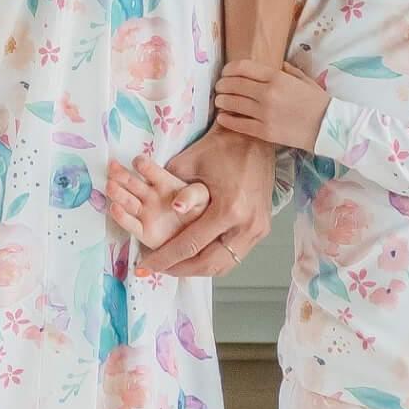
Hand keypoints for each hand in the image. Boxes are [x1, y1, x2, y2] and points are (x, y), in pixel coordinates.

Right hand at [105, 152, 209, 248]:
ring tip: (110, 186)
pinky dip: (121, 217)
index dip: (144, 165)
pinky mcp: (144, 232)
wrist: (202, 236)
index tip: (138, 163)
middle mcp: (151, 196)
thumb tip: (178, 202)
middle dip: (122, 175)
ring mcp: (145, 213)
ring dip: (117, 193)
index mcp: (165, 183)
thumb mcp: (203, 198)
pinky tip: (115, 208)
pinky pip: (130, 224)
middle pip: (132, 183)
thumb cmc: (202, 210)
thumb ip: (192, 195)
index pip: (151, 171)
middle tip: (112, 168)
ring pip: (127, 201)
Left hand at [138, 124, 275, 278]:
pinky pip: (235, 255)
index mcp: (229, 209)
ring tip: (175, 266)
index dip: (166, 257)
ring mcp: (258, 229)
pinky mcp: (262, 228)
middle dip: (180, 270)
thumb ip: (174, 191)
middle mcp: (246, 225)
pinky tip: (196, 257)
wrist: (254, 138)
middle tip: (158, 269)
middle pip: (208, 263)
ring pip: (224, 265)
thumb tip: (168, 211)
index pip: (191, 245)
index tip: (146, 265)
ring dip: (198, 270)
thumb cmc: (220, 147)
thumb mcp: (189, 164)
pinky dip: (214, 260)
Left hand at [214, 60, 329, 152]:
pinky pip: (239, 124)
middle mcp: (267, 93)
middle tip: (219, 87)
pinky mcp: (264, 131)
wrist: (328, 126)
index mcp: (277, 77)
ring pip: (233, 103)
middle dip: (222, 85)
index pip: (243, 68)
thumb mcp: (303, 79)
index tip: (225, 72)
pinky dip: (227, 120)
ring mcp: (264, 113)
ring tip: (219, 101)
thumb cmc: (318, 101)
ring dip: (222, 101)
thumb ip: (287, 70)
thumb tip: (276, 65)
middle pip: (234, 85)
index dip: (229, 69)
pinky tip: (222, 117)